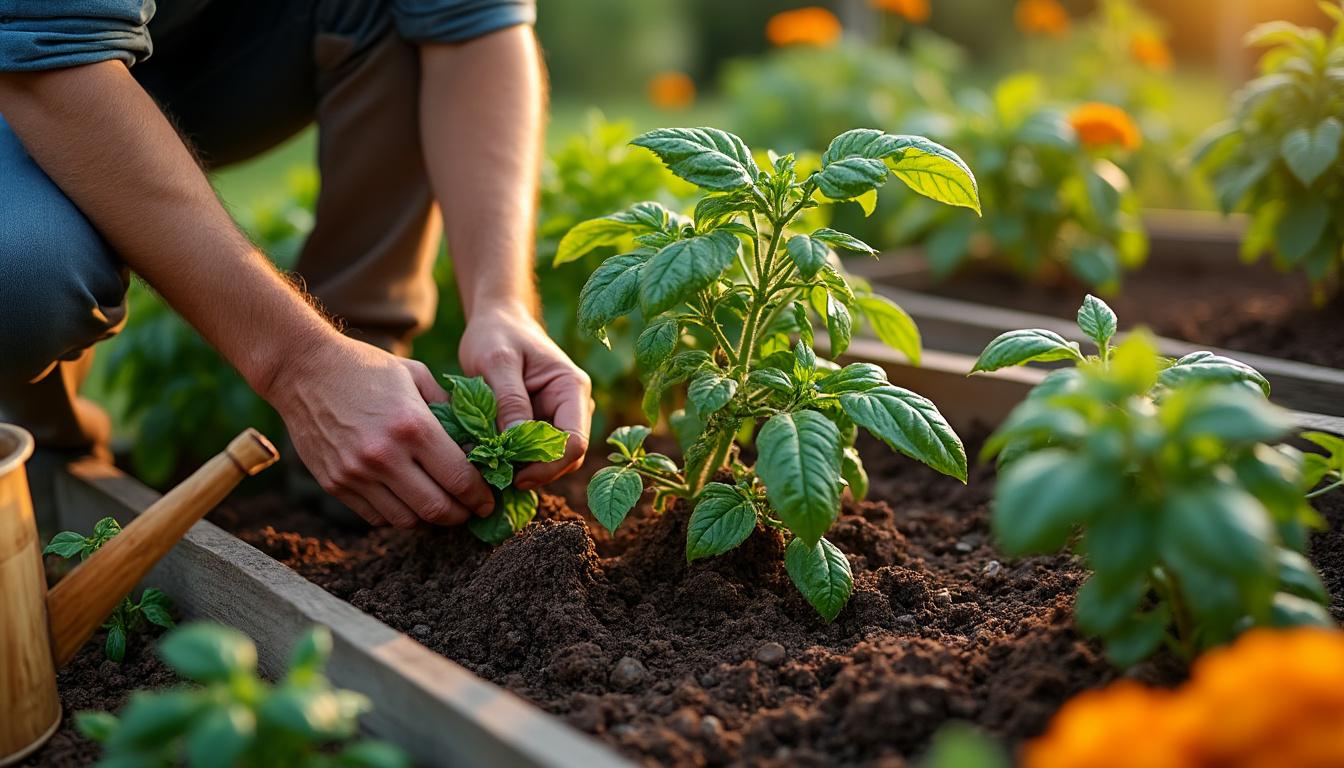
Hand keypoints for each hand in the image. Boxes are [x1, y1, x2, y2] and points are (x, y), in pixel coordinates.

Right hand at [263, 334, 494, 528]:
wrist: (303, 369)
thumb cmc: (366, 368)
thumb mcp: (417, 376)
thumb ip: (448, 409)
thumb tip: (478, 442)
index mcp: (413, 426)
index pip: (459, 478)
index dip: (480, 497)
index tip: (488, 501)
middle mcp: (385, 455)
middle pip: (436, 509)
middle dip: (461, 515)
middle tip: (470, 511)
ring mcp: (357, 474)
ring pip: (407, 520)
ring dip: (429, 519)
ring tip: (441, 507)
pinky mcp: (335, 484)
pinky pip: (376, 517)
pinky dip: (398, 515)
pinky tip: (408, 501)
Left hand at [458, 304, 593, 488]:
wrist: (495, 323)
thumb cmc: (497, 335)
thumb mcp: (497, 361)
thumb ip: (509, 399)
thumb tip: (515, 441)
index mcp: (572, 389)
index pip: (575, 442)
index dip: (548, 465)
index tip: (514, 474)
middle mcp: (574, 407)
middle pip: (567, 458)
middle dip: (536, 471)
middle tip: (497, 475)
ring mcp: (559, 417)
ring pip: (551, 461)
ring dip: (524, 469)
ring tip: (491, 467)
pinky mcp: (542, 425)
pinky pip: (535, 454)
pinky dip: (516, 461)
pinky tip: (492, 458)